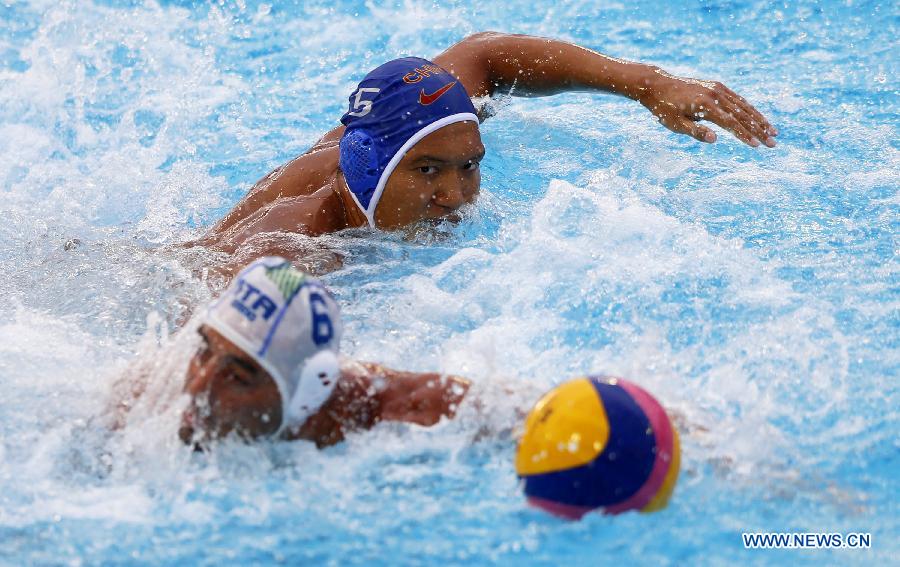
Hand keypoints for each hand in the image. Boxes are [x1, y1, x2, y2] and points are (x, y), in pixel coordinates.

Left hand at [637, 69, 777, 147]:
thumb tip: (715, 139)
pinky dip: (749, 109)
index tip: (757, 145)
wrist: (657, 85)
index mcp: (704, 105)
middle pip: (742, 114)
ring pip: (744, 105)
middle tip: (774, 143)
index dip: (744, 135)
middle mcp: (714, 94)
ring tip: (773, 131)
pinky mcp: (717, 86)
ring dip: (759, 119)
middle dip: (759, 130)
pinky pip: (737, 99)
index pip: (730, 123)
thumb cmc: (664, 109)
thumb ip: (696, 132)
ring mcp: (717, 88)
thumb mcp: (675, 124)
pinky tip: (758, 118)